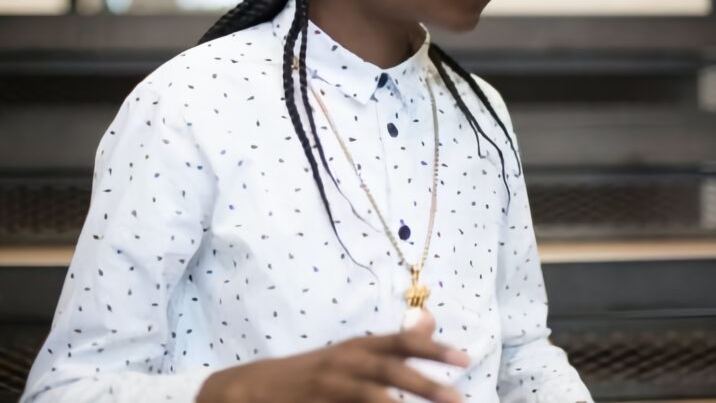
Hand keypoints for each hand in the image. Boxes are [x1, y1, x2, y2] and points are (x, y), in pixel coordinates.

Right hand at [196, 313, 468, 402]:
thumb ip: (391, 344)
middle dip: (424, 384)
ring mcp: (327, 386)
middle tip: (457, 398)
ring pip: (370, 395)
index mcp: (357, 347)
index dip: (433, 349)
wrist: (250, 389)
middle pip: (389, 371)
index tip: (464, 359)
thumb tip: (430, 321)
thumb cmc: (313, 372)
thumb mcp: (352, 352)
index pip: (401, 343)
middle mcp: (344, 362)